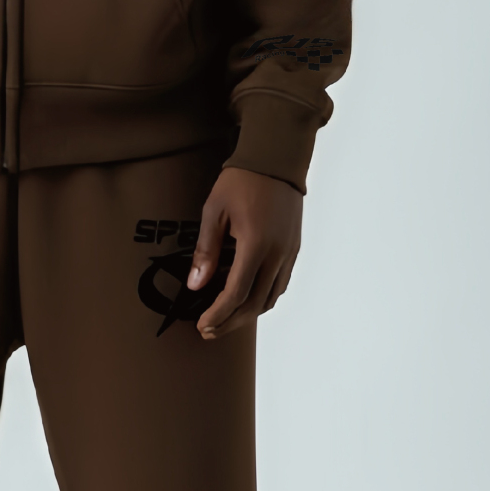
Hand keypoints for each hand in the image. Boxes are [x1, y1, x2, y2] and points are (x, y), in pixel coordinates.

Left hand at [188, 167, 302, 339]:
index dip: (218, 315)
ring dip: (247, 314)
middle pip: (255, 304)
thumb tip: (196, 285)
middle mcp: (277, 254)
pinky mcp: (294, 249)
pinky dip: (263, 298)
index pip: (236, 294)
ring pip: (271, 298)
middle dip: (230, 322)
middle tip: (209, 330)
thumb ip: (206, 252)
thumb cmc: (242, 181)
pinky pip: (280, 284)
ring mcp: (289, 253)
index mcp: (256, 245)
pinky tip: (247, 298)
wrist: (276, 160)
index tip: (202, 326)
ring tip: (225, 318)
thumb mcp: (214, 212)